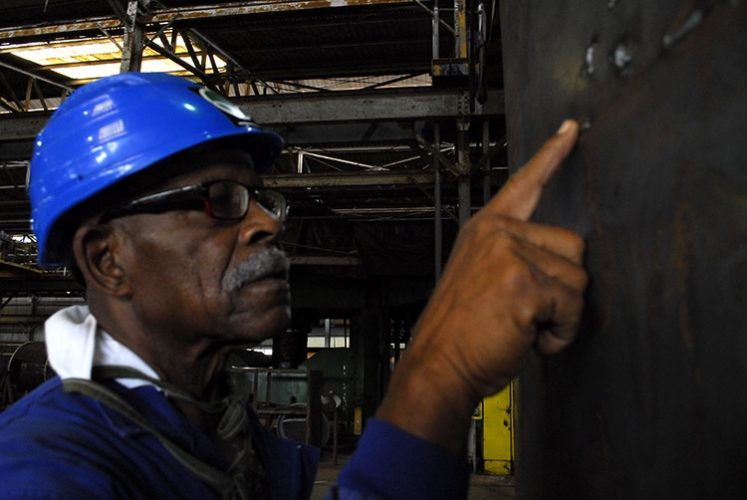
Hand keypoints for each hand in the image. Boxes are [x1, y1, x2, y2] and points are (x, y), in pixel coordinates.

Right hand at [376, 120, 586, 452]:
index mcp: (485, 230)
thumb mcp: (477, 279)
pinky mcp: (524, 284)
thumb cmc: (458, 331)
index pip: (524, 184)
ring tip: (526, 327)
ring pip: (577, 279)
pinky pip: (572, 306)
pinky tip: (532, 340)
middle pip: (572, 245)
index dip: (551, 156)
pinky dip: (561, 332)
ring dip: (562, 313)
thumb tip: (557, 263)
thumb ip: (512, 257)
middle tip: (528, 311)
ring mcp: (509, 256)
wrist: (436, 364)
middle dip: (563, 286)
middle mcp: (497, 235)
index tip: (570, 129)